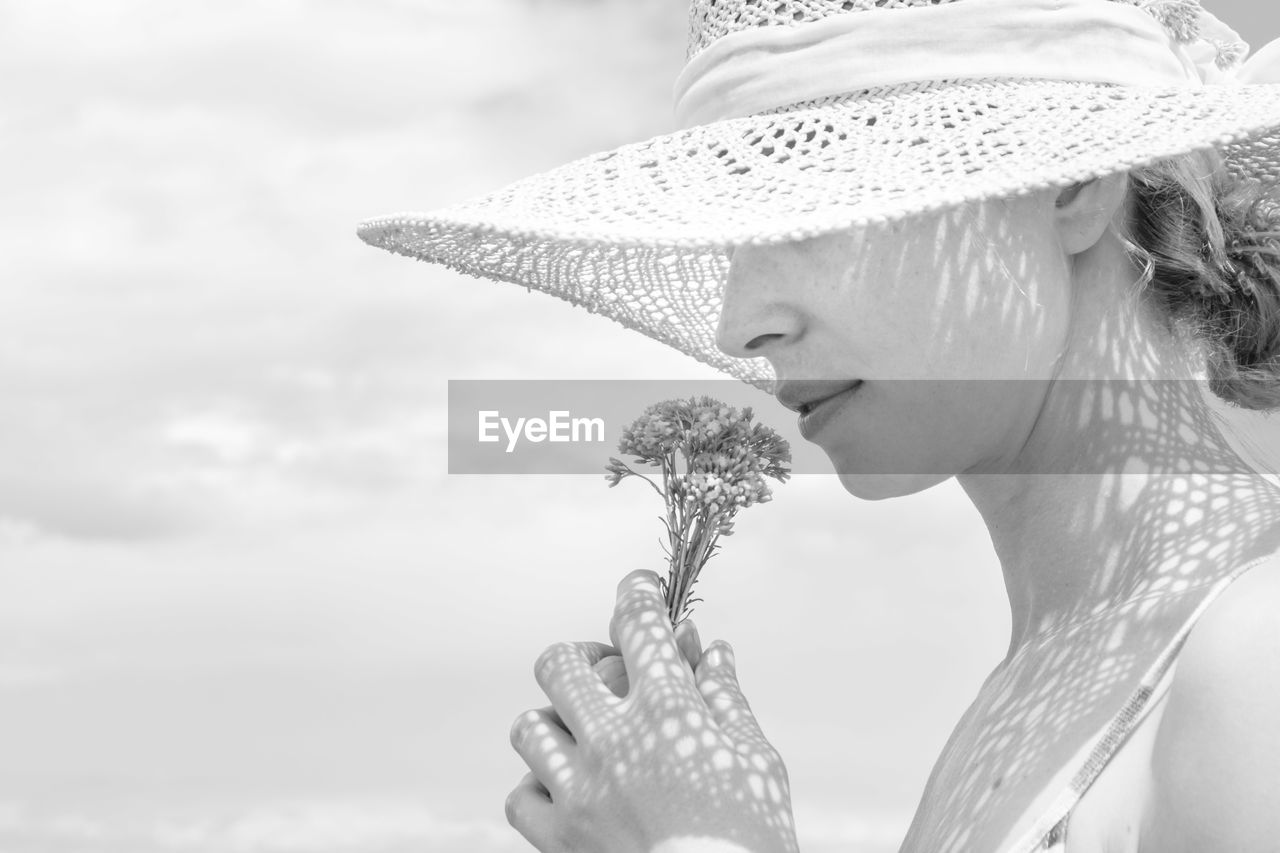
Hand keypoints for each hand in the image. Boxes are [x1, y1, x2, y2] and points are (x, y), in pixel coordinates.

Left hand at [506, 569, 798, 852]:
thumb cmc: (750, 839)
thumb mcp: (756, 760)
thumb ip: (725, 698)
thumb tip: (711, 651)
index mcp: (668, 713)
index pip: (639, 624)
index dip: (637, 593)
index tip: (639, 587)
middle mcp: (611, 741)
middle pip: (560, 663)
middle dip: (583, 657)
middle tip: (607, 672)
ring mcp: (577, 790)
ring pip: (529, 726)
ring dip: (557, 723)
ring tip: (586, 737)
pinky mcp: (557, 838)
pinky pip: (520, 793)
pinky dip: (541, 787)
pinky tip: (572, 791)